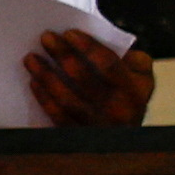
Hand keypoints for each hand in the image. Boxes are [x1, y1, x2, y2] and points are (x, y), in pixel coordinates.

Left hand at [24, 29, 153, 126]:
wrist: (126, 141)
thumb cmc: (129, 100)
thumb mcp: (143, 80)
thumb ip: (136, 60)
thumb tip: (112, 43)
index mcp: (134, 91)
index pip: (108, 65)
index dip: (88, 47)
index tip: (69, 33)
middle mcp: (118, 111)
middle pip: (84, 78)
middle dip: (63, 55)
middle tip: (46, 37)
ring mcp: (97, 127)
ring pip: (66, 98)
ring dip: (46, 75)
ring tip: (31, 57)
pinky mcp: (79, 138)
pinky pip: (57, 116)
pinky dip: (44, 98)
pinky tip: (35, 82)